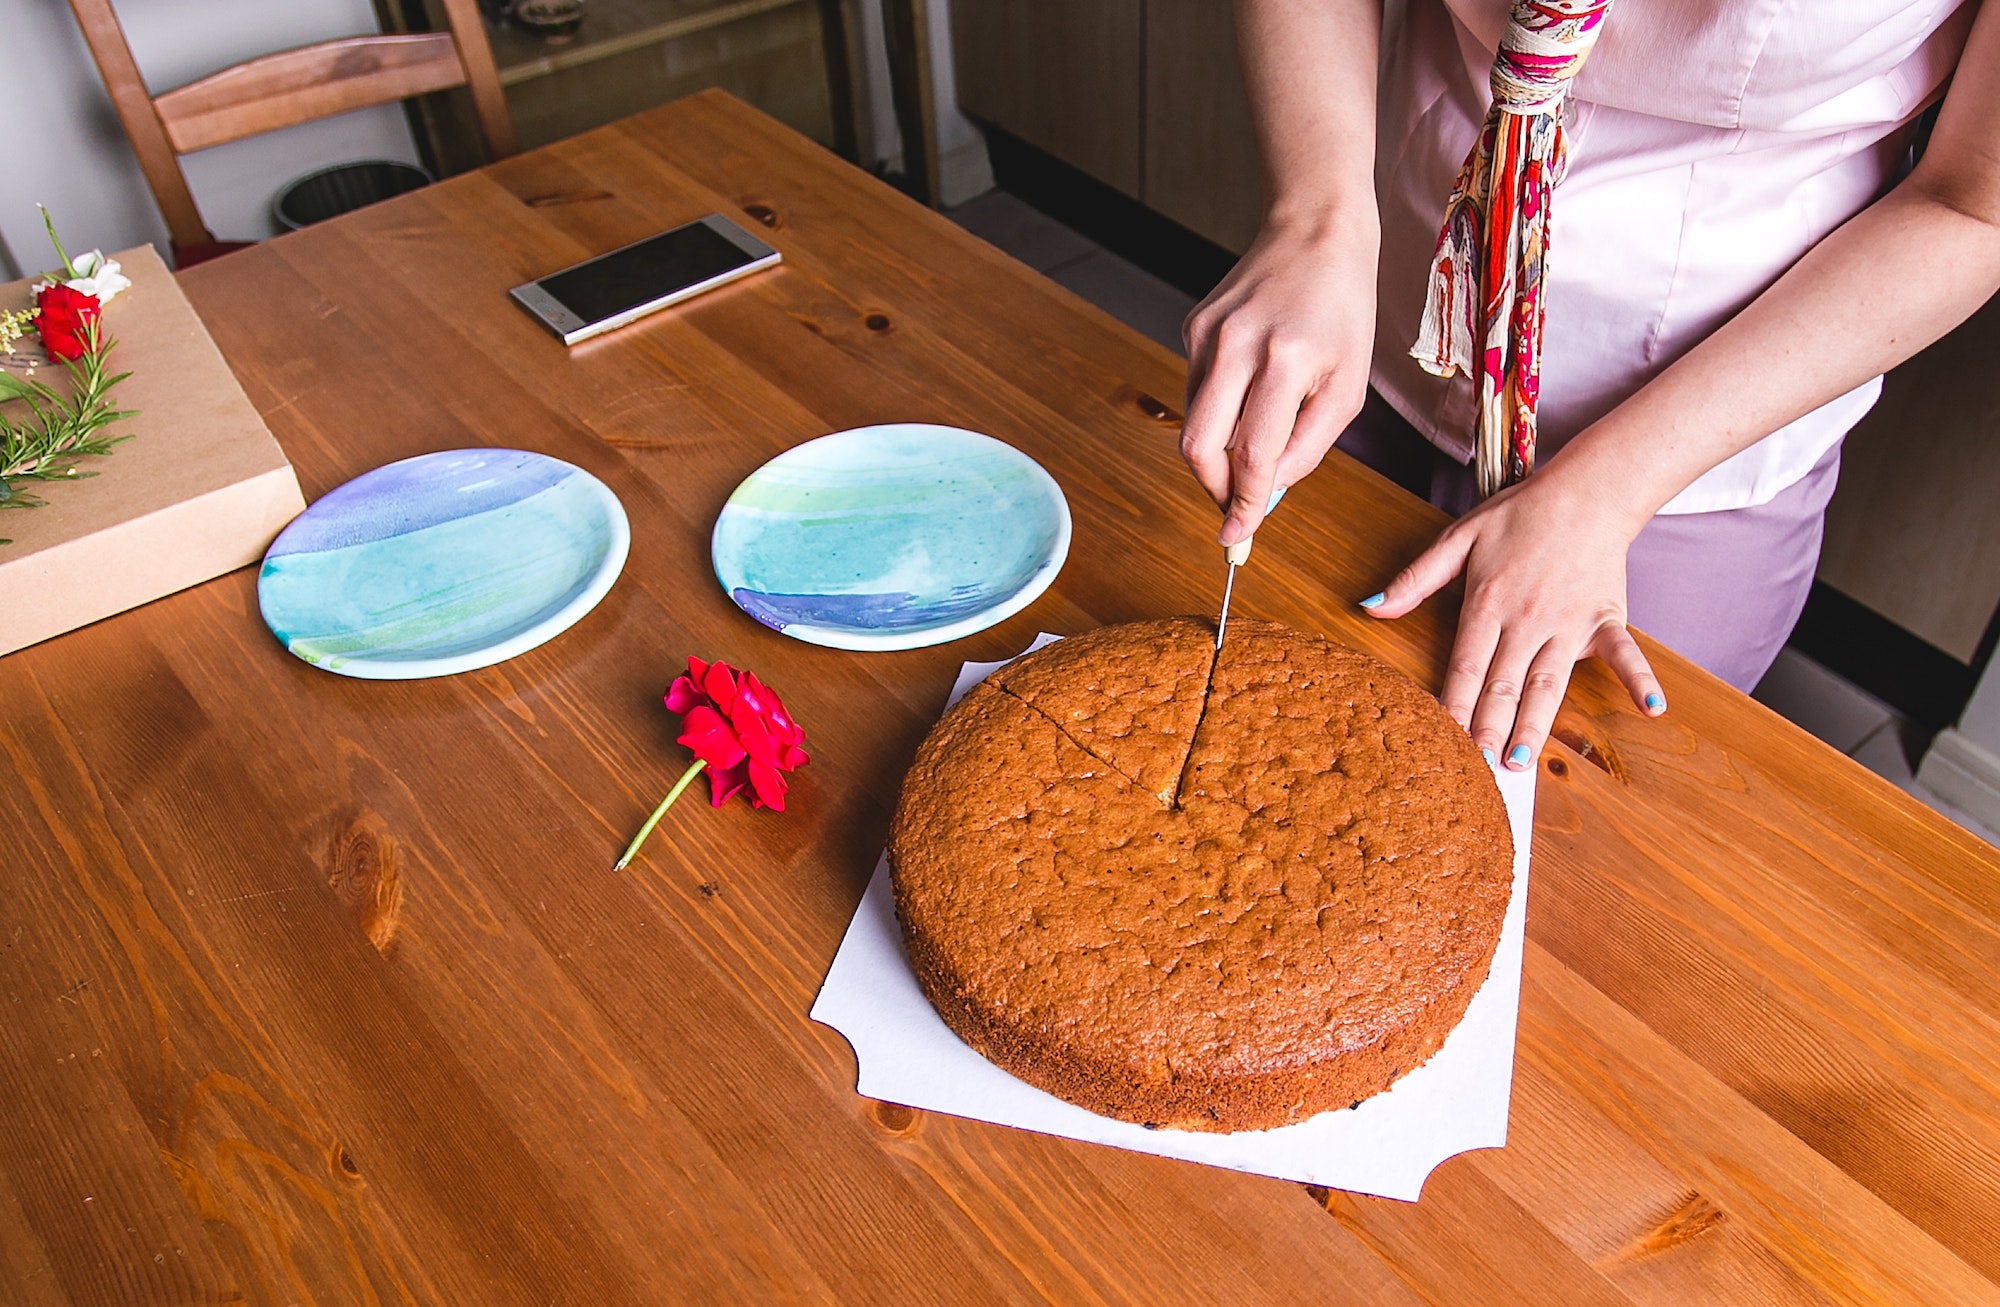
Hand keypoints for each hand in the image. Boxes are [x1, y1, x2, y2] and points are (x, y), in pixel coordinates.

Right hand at [1181, 210, 1377, 543]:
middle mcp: (1238, 347)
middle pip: (1199, 446)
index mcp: (1287, 361)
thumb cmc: (1342, 311)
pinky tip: (1250, 386)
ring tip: (1255, 434)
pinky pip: (1198, 391)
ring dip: (1219, 449)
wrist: (1314, 231)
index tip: (1236, 536)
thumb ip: (1309, 446)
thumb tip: (1267, 492)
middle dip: (1214, 487)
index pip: (1253, 454)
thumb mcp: (1349, 386)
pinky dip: (1220, 408)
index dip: (1244, 503)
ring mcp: (1207, 335)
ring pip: (1194, 422)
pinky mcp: (1192, 327)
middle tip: (1234, 504)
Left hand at [1362, 469, 1667, 768]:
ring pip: (1548, 683)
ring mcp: (1569, 623)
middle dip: (1488, 730)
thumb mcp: (1458, 537)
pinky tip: (1651, 709)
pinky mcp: (1606, 618)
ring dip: (1534, 724)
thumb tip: (1371, 607)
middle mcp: (1527, 620)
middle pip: (1503, 684)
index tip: (1442, 741)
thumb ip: (1415, 579)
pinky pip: (1624, 653)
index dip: (1453, 705)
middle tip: (1478, 771)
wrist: (1587, 489)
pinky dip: (1639, 679)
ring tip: (1520, 762)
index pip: (1466, 666)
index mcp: (1488, 603)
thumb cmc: (1520, 513)